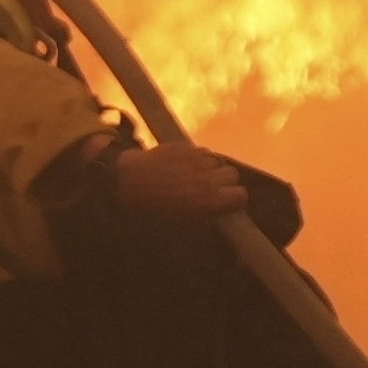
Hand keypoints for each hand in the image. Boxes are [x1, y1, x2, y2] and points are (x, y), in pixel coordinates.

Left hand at [103, 140, 258, 224]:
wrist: (127, 182)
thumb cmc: (151, 211)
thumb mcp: (181, 221)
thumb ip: (205, 214)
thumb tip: (219, 214)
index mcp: (208, 200)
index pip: (241, 195)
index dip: (235, 200)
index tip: (228, 203)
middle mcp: (208, 177)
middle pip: (233, 174)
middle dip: (225, 182)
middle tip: (212, 189)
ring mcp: (197, 158)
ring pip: (217, 160)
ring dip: (212, 168)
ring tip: (197, 176)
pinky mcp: (185, 146)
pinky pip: (202, 151)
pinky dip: (198, 158)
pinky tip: (185, 165)